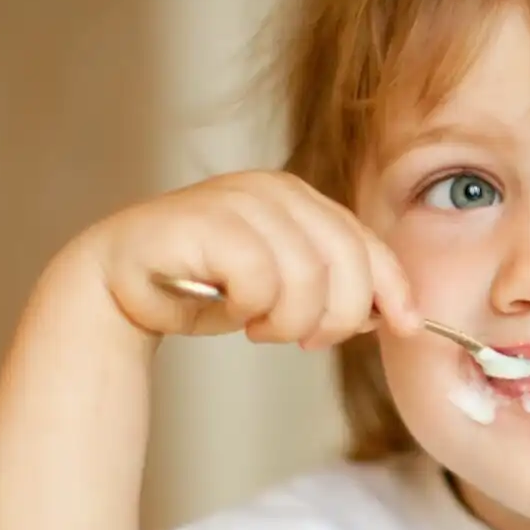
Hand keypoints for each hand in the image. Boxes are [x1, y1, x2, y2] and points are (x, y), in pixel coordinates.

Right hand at [77, 170, 423, 346]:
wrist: (122, 286)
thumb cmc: (206, 288)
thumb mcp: (286, 290)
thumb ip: (336, 290)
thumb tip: (398, 314)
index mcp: (301, 199)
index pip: (368, 243)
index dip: (393, 289)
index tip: (407, 327)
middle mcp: (275, 190)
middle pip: (348, 263)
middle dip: (337, 316)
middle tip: (305, 339)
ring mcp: (240, 200)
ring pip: (307, 278)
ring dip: (287, 321)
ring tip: (260, 326)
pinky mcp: (208, 220)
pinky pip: (261, 280)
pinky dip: (252, 309)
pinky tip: (233, 311)